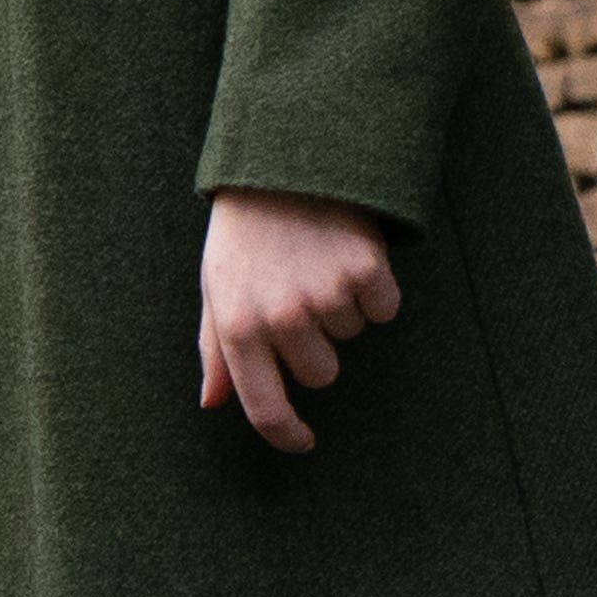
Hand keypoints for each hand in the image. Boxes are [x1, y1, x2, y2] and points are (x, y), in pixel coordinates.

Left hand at [195, 188, 402, 452]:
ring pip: (353, 336)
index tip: (304, 441)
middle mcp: (280, 317)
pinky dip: (377, 289)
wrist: (283, 155)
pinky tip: (353, 254)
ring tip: (319, 259)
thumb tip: (212, 403)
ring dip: (343, 306)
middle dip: (318, 341)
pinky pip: (385, 309)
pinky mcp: (364, 269)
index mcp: (237, 326)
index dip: (287, 434)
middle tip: (302, 288)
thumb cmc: (245, 229)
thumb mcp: (216, 284)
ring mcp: (324, 293)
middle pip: (322, 373)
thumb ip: (215, 349)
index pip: (265, 407)